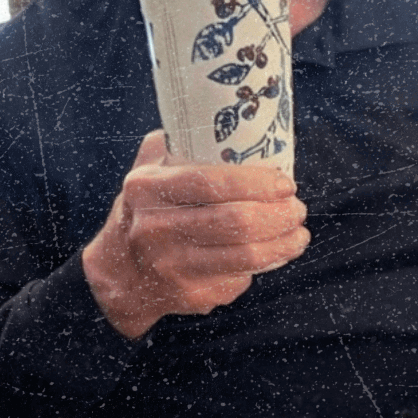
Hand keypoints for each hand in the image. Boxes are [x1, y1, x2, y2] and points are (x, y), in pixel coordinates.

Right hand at [82, 130, 309, 340]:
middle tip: (297, 208)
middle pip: (235, 222)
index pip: (210, 182)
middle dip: (279, 215)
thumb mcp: (147, 169)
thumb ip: (179, 144)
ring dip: (283, 243)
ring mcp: (172, 267)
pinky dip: (263, 265)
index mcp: (146, 189)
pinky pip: (240, 279)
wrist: (118, 271)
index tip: (285, 183)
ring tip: (298, 233)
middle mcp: (155, 229)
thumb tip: (231, 121)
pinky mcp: (191, 295)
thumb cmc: (145, 209)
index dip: (256, 183)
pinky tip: (272, 253)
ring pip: (246, 256)